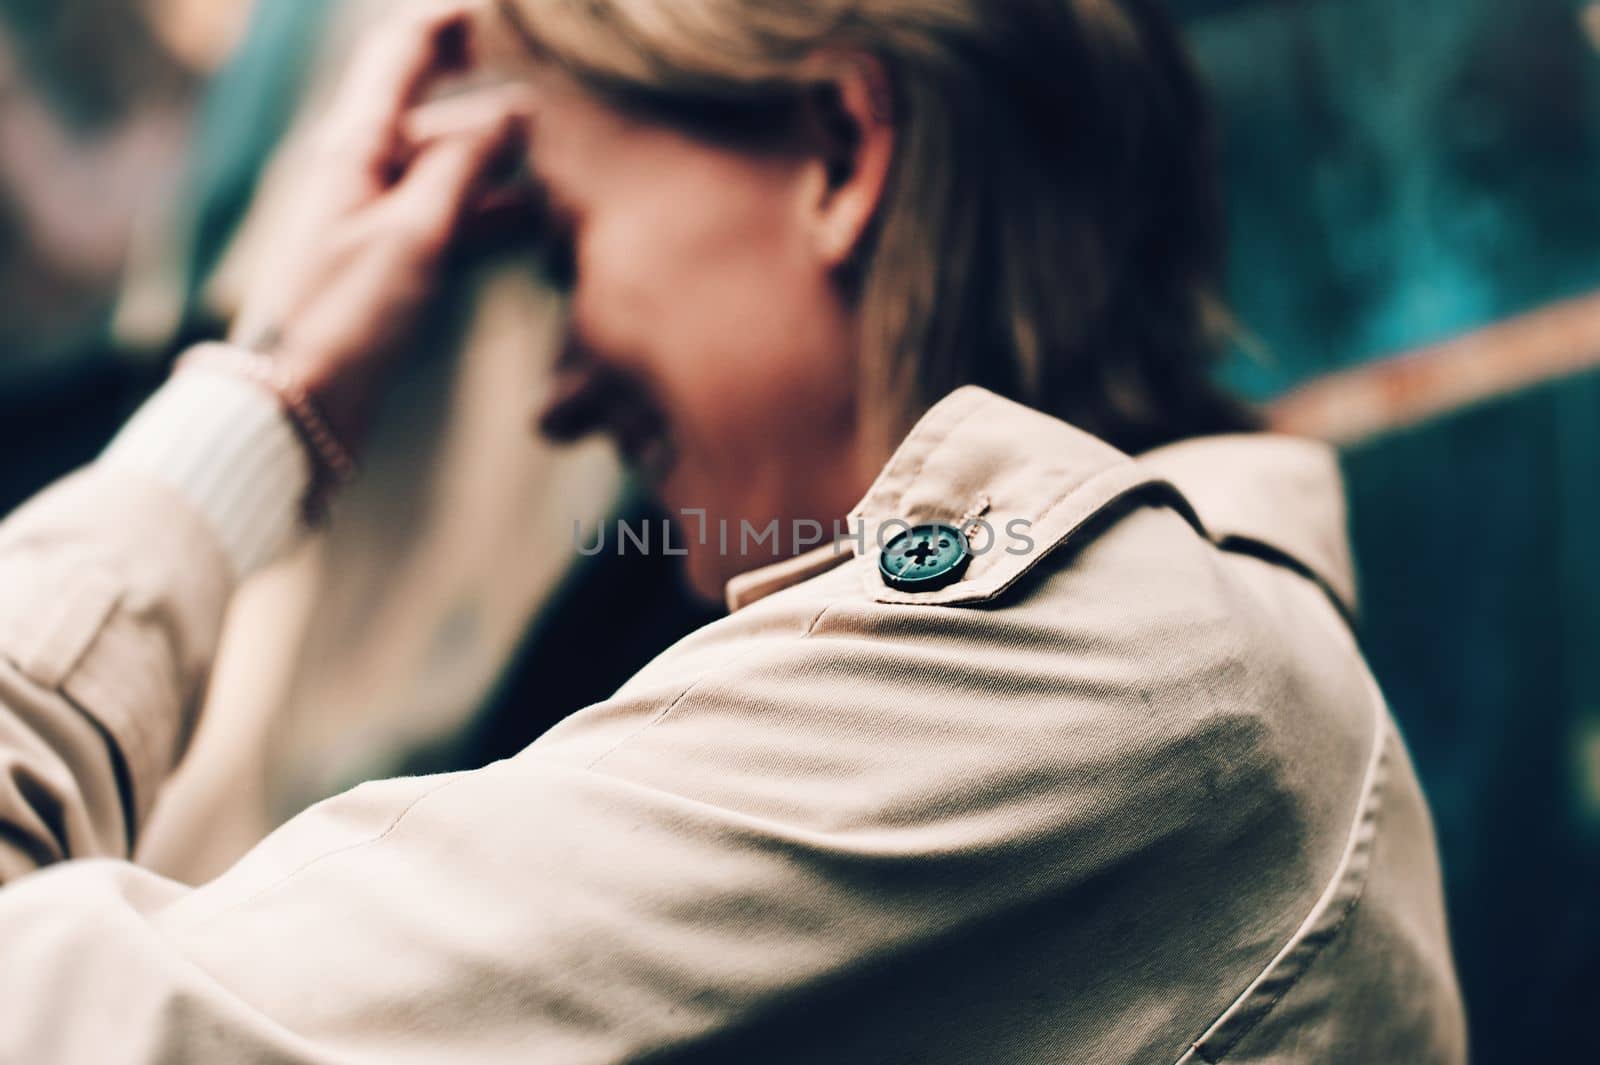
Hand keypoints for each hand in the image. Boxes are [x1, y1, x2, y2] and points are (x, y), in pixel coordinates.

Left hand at [231, 1, 534, 454]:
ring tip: (559, 160)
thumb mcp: (416, 231)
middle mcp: (360, 167)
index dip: (449, 22)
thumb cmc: (346, 313)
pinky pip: (445, 214)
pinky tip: (532, 219)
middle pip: (430, 107)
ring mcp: (373, 214)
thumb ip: (466, 165)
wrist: (296, 400)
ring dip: (495, 157)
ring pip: (443, 164)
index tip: (503, 11)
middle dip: (489, 94)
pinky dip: (487, 208)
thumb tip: (516, 109)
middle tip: (556, 92)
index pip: (401, 51)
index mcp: (354, 144)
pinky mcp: (387, 259)